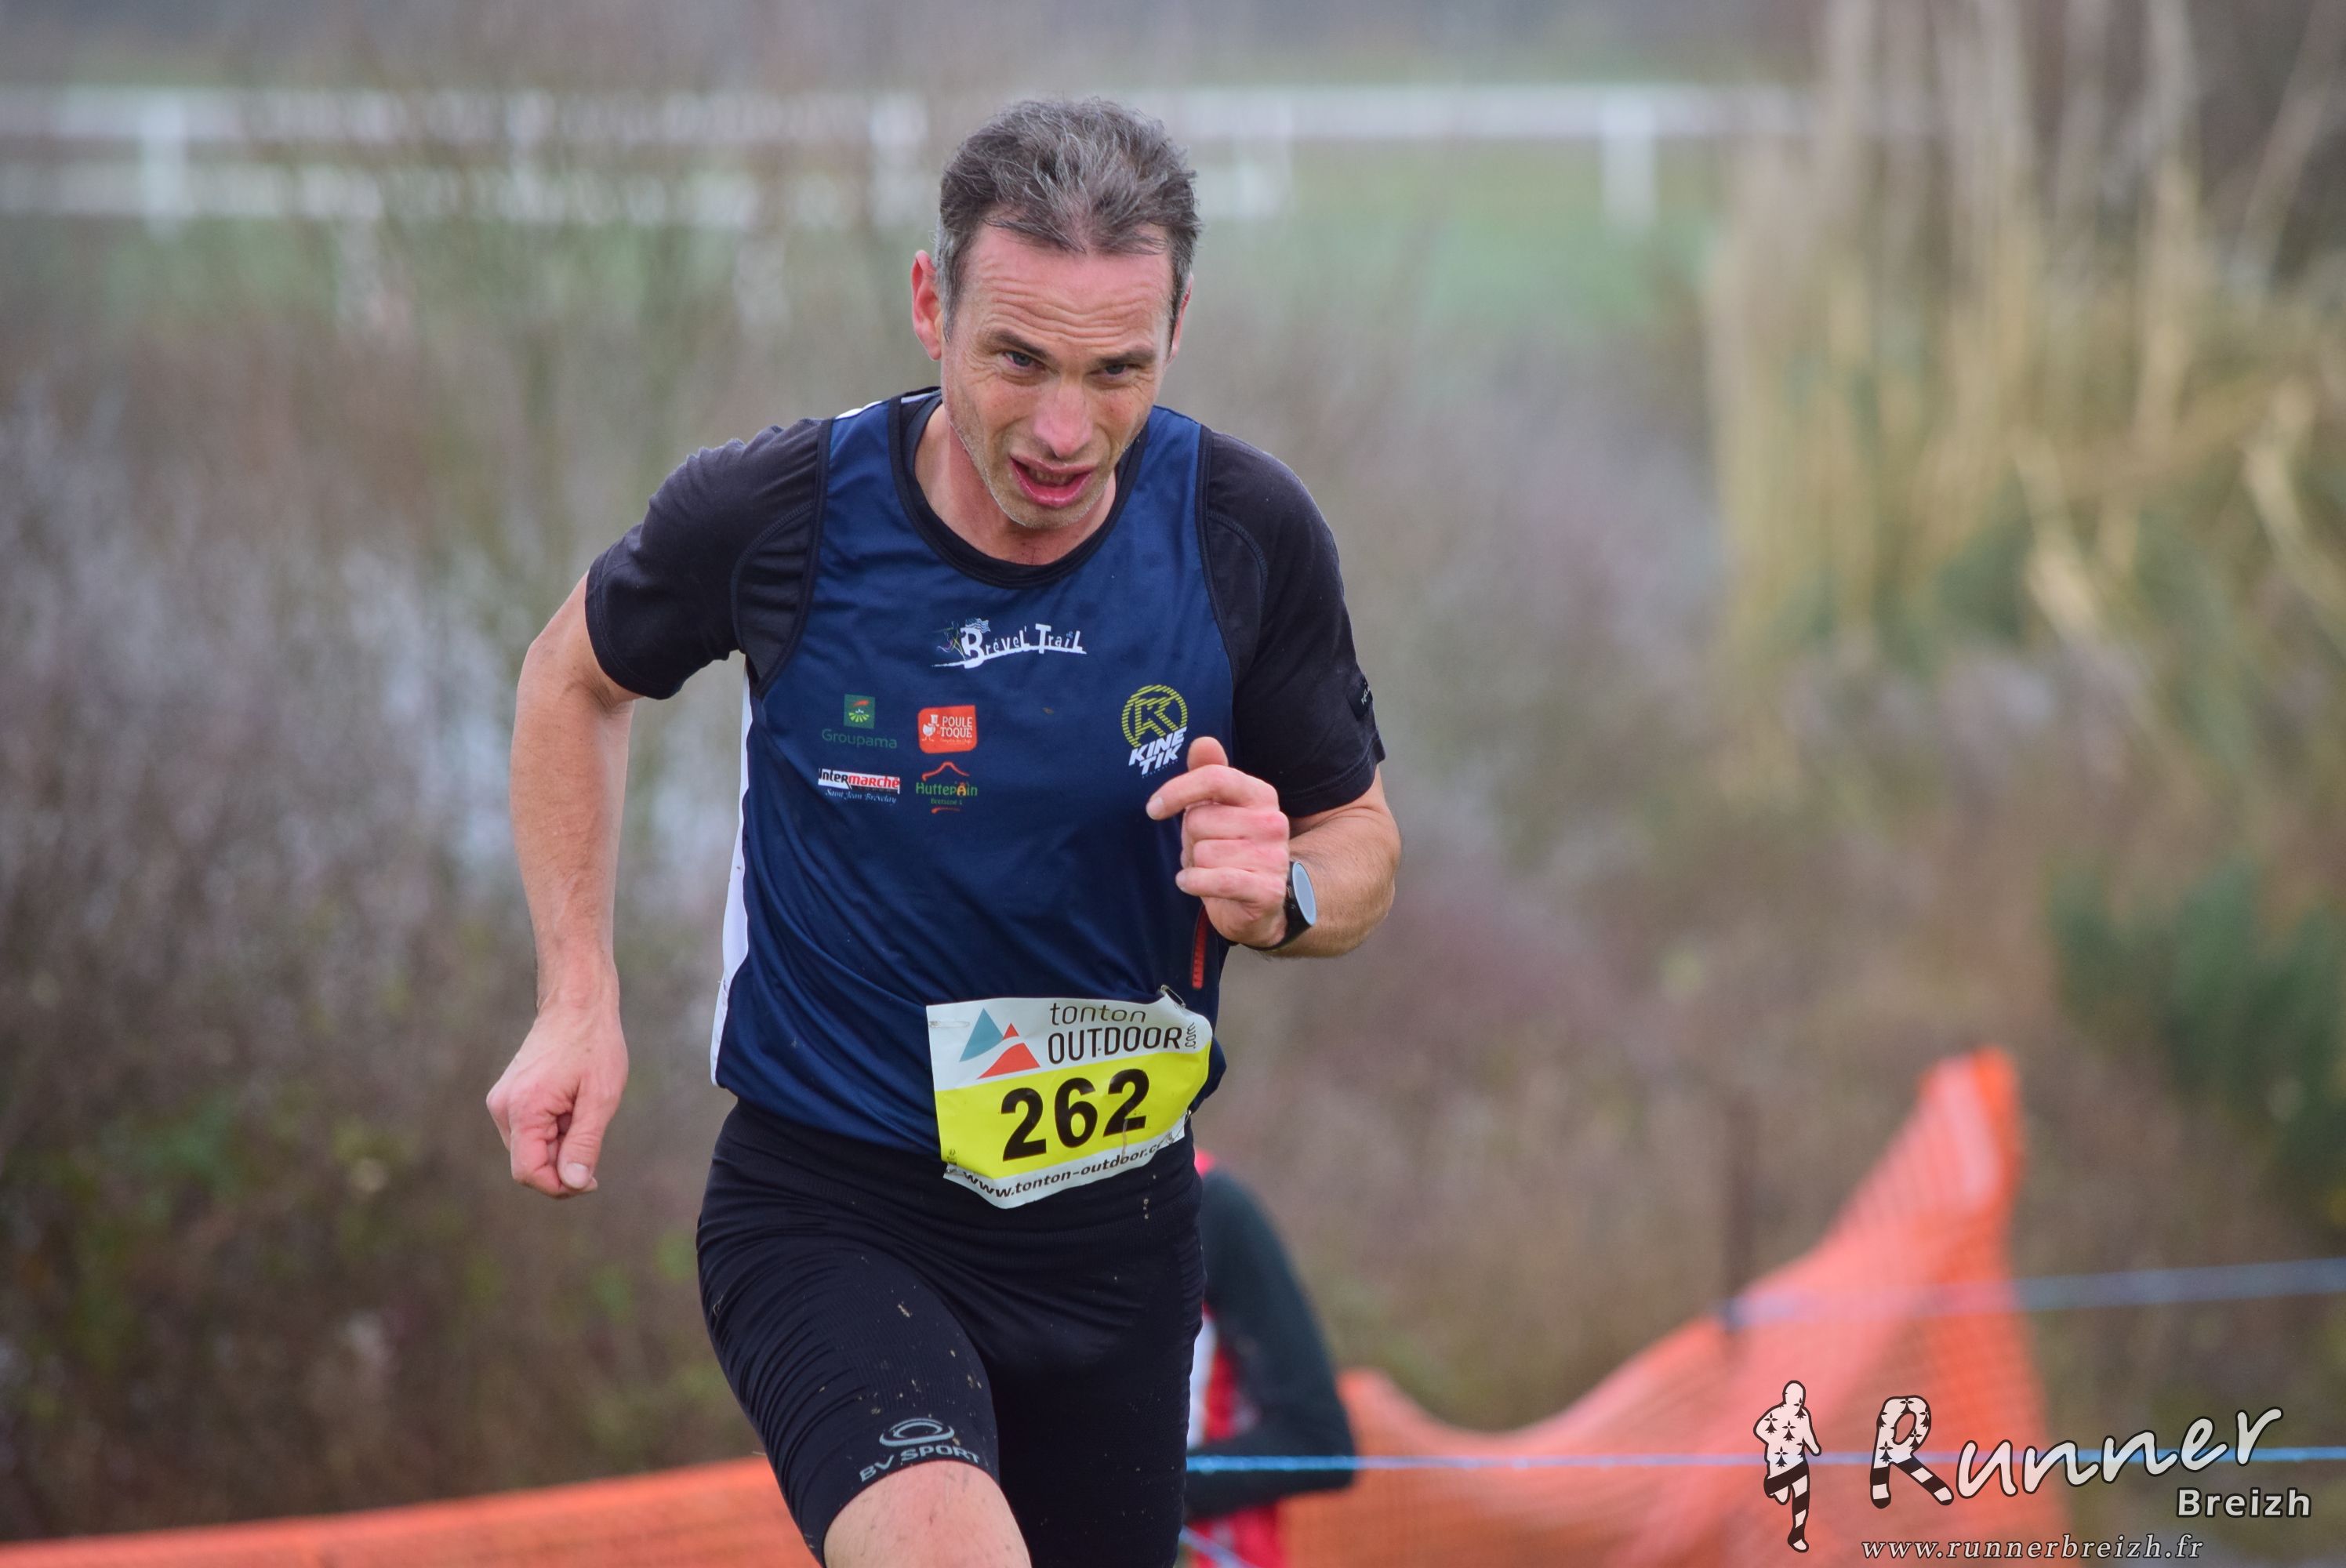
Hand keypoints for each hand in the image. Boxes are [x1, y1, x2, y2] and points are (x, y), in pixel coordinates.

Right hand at [486, 1004, 628, 1197]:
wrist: (577, 1004)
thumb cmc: (593, 1045)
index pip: (528, 1173)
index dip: (561, 1186)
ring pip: (531, 1149)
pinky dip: (554, 1130)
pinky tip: (572, 1104)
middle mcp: (503, 1108)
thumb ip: (585, 1144)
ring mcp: (503, 1102)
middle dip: (563, 1161)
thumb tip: (574, 1184)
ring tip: (581, 1109)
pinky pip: (530, 1131)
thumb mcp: (600, 1098)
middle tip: (592, 1130)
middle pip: (529, 1163)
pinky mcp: (509, 1098)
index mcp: (523, 1109)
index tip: (592, 1180)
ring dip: (560, 1144)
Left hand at [1144, 734, 1290, 947]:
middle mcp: (1272, 822)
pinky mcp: (1266, 890)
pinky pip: (1214, 880)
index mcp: (1261, 795)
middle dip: (1190, 838)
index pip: (1215, 778)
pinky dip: (1195, 883)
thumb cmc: (1232, 849)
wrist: (1261, 902)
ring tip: (1211, 869)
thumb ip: (1211, 773)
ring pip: (1203, 853)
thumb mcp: (1219, 809)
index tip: (1153, 808)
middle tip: (1204, 849)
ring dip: (1195, 865)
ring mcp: (1272, 857)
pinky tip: (1195, 884)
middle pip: (1200, 819)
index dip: (1177, 791)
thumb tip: (1202, 742)